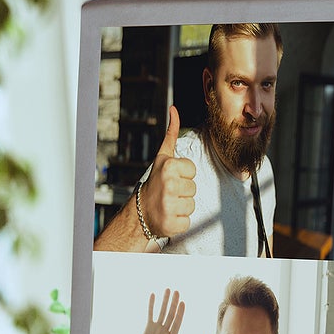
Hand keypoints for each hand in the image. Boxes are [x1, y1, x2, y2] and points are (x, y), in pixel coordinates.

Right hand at [131, 288, 187, 333]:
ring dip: (165, 301)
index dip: (180, 314)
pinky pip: (150, 314)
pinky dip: (151, 305)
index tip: (183, 303)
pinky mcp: (147, 330)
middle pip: (171, 315)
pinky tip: (153, 295)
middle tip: (177, 291)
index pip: (176, 324)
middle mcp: (165, 333)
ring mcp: (156, 330)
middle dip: (174, 303)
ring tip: (168, 289)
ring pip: (162, 312)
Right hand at [140, 105, 196, 237]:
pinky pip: (188, 221)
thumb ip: (171, 134)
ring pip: (192, 205)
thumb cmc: (155, 182)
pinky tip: (169, 216)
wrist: (140, 212)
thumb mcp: (162, 157)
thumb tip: (174, 109)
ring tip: (169, 204)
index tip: (171, 178)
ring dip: (183, 207)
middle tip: (169, 193)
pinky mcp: (173, 224)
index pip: (193, 171)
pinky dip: (180, 222)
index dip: (184, 176)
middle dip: (183, 191)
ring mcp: (170, 205)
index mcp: (169, 166)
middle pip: (194, 188)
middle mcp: (169, 184)